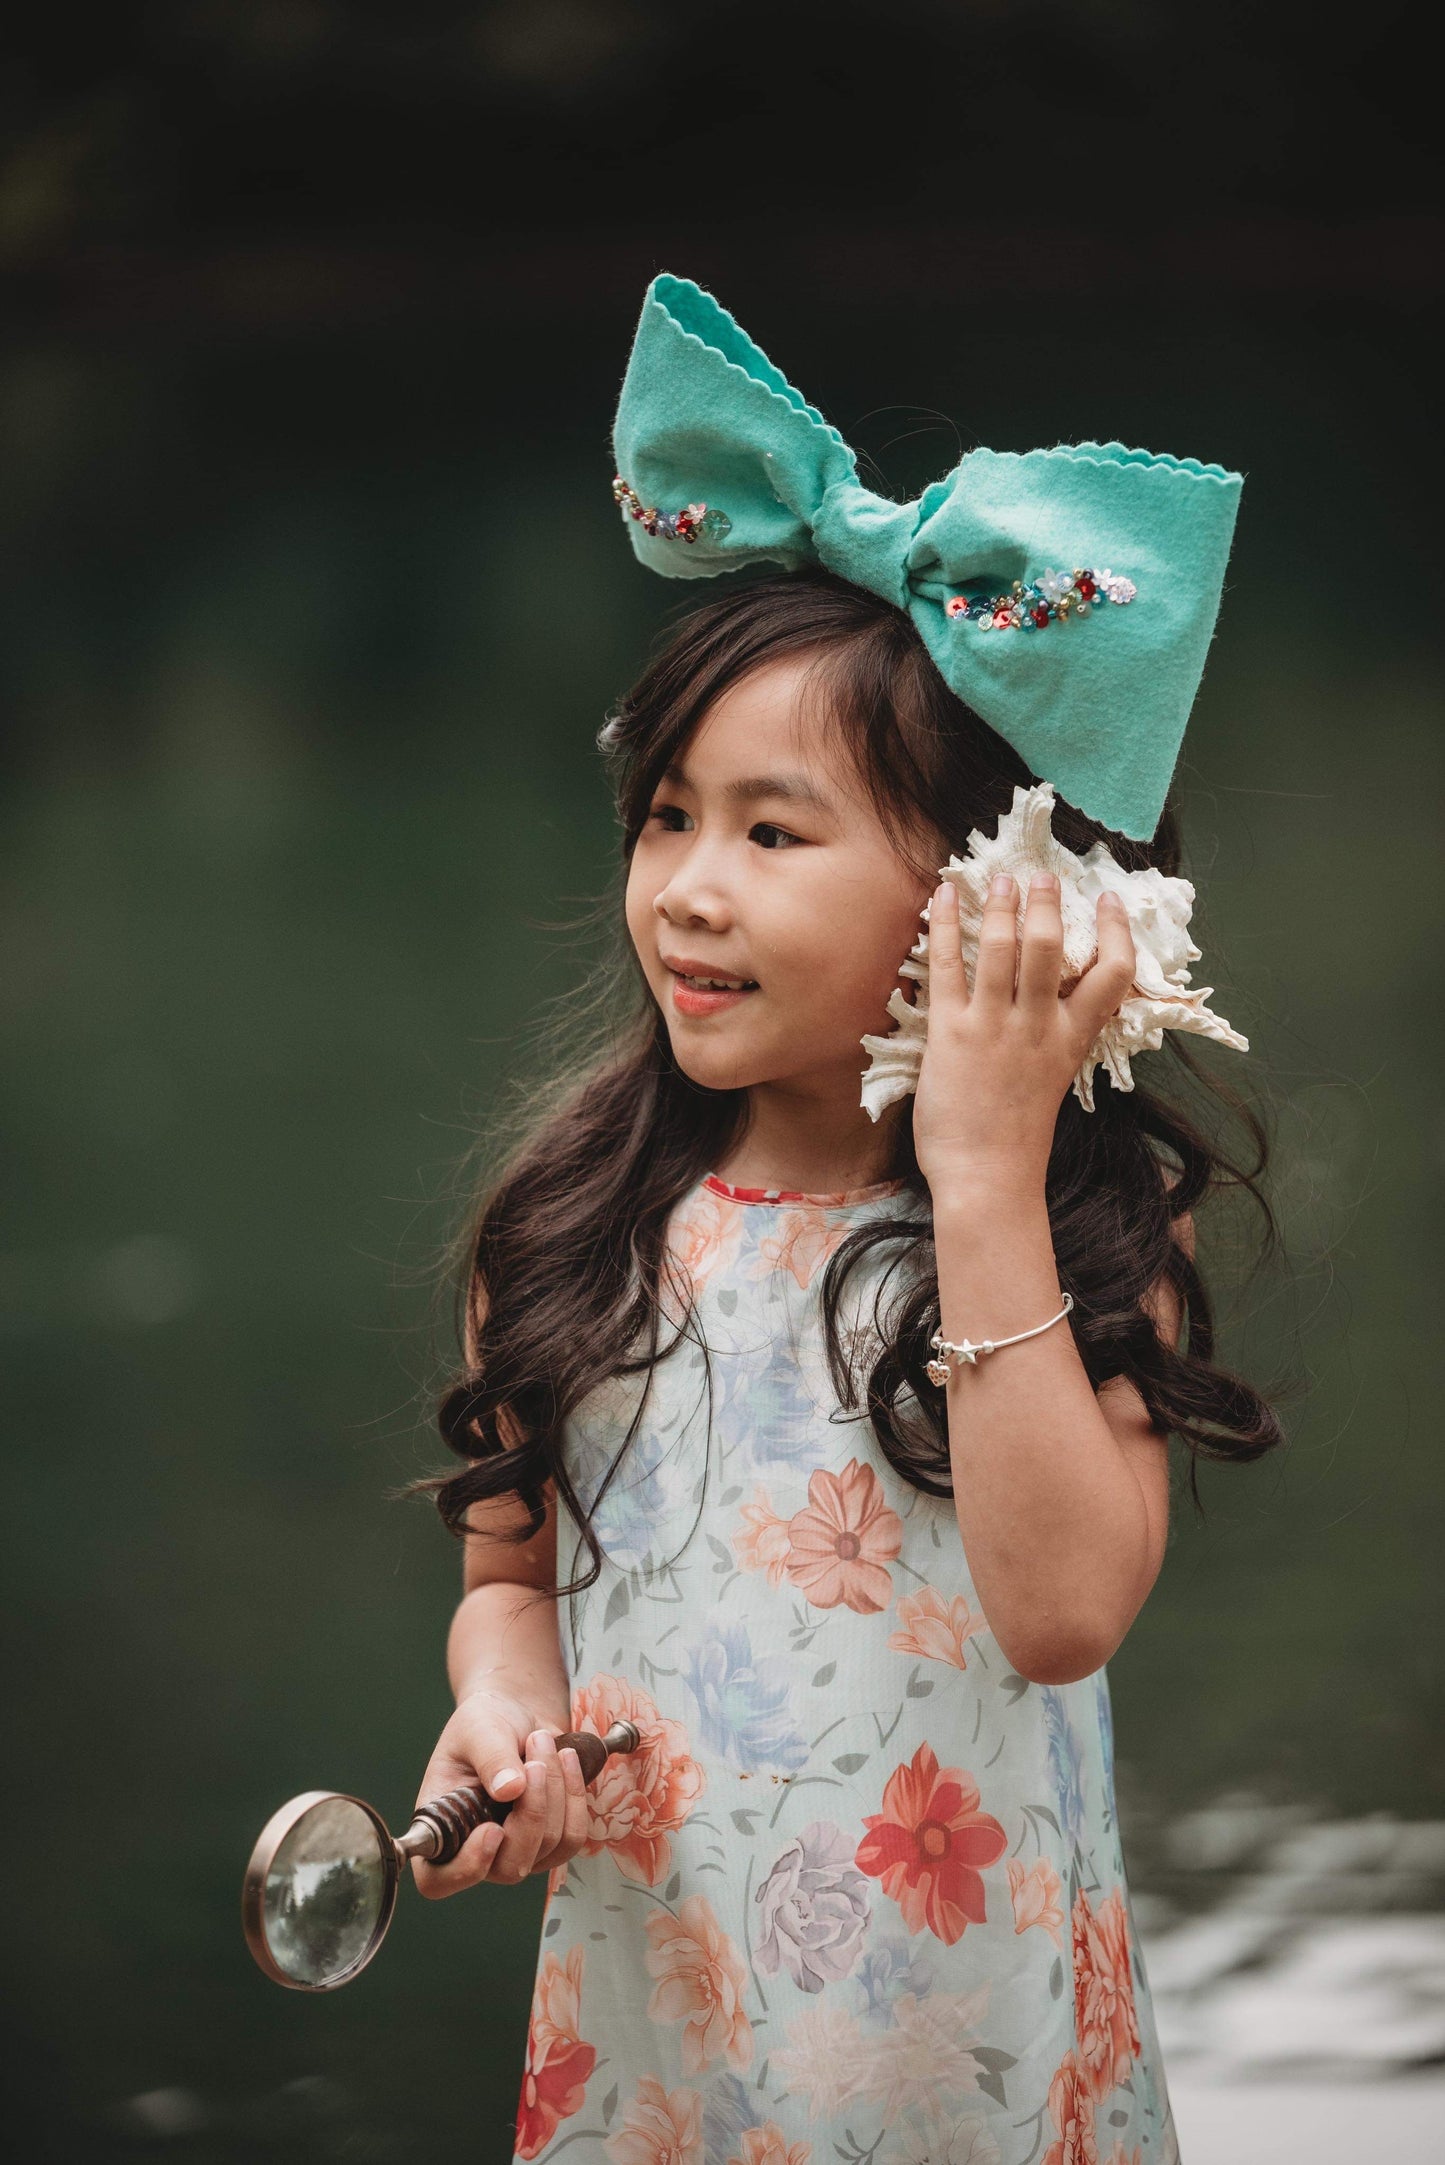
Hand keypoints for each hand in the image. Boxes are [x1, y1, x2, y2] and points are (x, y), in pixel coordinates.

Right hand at [410, 1684, 590, 1899]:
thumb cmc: (485, 1721)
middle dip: (532, 1813)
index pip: (438, 1879)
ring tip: (543, 1743)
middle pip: (510, 1867)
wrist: (518, 1715)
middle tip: (534, 1762)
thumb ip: (491, 1757)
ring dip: (556, 1792)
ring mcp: (516, 1851)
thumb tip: (511, 1790)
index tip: (492, 1829)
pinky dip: (575, 1795)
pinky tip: (566, 1759)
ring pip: (548, 1848)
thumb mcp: (478, 1728)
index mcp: (443, 1828)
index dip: (466, 1867)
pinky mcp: (549, 1843)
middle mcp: (475, 1850)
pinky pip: (573, 1836)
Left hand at [911, 870, 1135, 1196]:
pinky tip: (944, 895)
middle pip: (1052, 947)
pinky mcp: (951, 1032)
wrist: (987, 1180)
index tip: (1109, 902)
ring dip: (1002, 905)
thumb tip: (1052, 1004)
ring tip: (1000, 877)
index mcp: (1072, 1040)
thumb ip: (1055, 1040)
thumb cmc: (1016, 1140)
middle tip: (1042, 876)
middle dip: (1047, 904)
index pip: (1113, 973)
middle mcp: (1038, 1025)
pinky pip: (948, 966)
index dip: (1115, 931)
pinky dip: (946, 925)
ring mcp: (994, 1026)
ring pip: (1004, 948)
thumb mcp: (1053, 1081)